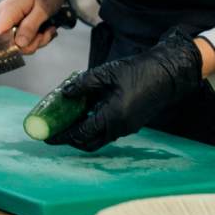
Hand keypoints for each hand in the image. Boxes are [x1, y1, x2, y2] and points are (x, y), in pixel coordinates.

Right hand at [0, 0, 74, 53]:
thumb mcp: (43, 10)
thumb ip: (30, 27)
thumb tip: (19, 44)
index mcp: (8, 10)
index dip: (10, 46)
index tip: (30, 44)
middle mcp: (5, 14)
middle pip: (10, 41)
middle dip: (31, 43)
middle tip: (47, 35)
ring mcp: (10, 16)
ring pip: (18, 40)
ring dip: (36, 40)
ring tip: (50, 30)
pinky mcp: (17, 18)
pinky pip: (23, 34)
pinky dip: (36, 35)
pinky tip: (47, 28)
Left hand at [46, 28, 203, 151]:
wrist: (166, 73)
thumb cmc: (137, 71)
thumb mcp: (105, 74)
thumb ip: (82, 85)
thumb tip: (64, 94)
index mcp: (112, 117)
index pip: (81, 134)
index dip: (63, 136)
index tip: (48, 136)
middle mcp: (120, 127)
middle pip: (89, 142)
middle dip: (70, 139)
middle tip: (54, 130)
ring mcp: (127, 127)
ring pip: (99, 137)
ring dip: (82, 132)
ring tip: (65, 119)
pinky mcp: (131, 123)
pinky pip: (108, 130)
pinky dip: (93, 125)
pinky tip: (84, 111)